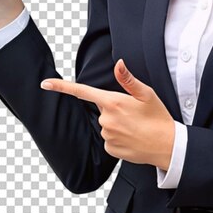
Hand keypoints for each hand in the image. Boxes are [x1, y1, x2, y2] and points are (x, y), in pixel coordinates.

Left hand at [41, 59, 175, 170]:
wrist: (167, 146)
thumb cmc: (158, 117)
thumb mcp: (147, 93)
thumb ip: (128, 79)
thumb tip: (118, 63)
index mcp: (113, 102)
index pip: (83, 92)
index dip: (62, 87)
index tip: (45, 84)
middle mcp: (106, 120)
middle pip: (103, 108)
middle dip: (115, 108)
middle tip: (135, 112)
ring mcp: (107, 136)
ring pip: (106, 124)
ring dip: (118, 123)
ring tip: (137, 126)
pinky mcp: (110, 149)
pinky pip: (109, 139)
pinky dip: (119, 136)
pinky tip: (133, 137)